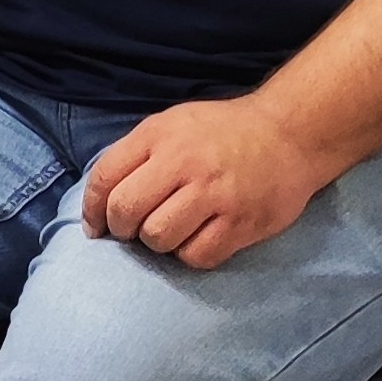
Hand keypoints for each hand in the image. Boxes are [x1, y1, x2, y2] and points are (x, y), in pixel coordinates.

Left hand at [79, 96, 347, 269]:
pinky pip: (196, 256)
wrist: (289, 134)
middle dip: (120, 229)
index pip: (105, 176)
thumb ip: (137, 154)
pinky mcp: (241, 222)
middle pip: (126, 211)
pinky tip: (198, 238)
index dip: (92, 209)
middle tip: (133, 230)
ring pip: (158, 237)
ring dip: (157, 242)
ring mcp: (214, 194)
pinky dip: (190, 254)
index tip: (96, 226)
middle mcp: (184, 162)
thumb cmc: (223, 132)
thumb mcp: (172, 124)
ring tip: (171, 229)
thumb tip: (101, 201)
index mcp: (160, 135)